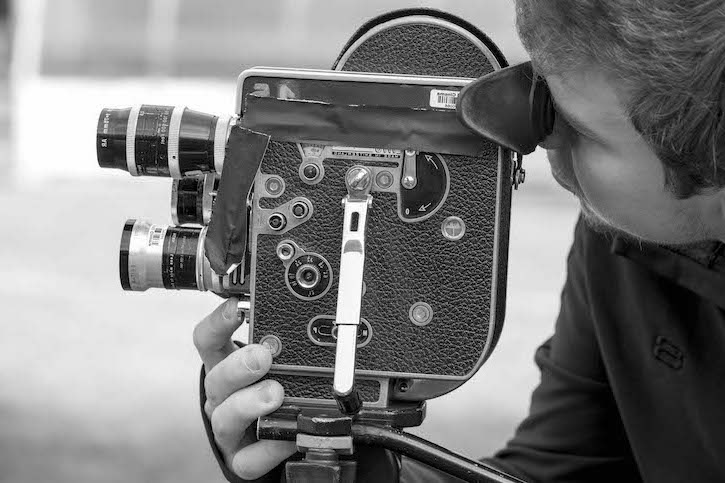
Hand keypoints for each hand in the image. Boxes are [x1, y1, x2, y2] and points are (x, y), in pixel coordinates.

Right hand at [193, 297, 296, 478]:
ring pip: (226, 417)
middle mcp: (222, 397)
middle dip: (239, 365)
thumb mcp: (271, 363)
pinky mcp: (242, 459)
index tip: (237, 307)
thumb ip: (283, 345)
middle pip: (216, 378)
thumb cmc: (266, 393)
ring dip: (249, 403)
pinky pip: (250, 458)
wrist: (262, 443)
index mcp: (225, 367)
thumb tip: (315, 322)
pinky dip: (268, 448)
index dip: (218, 323)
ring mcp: (229, 429)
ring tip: (275, 394)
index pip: (209, 340)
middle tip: (263, 356)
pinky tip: (287, 437)